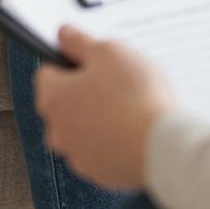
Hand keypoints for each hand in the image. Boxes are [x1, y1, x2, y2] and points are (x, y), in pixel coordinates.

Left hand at [34, 27, 175, 189]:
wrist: (162, 146)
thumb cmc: (135, 96)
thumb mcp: (109, 52)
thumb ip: (80, 42)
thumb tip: (63, 34)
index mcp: (53, 98)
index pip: (47, 72)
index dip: (70, 62)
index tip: (92, 60)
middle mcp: (57, 131)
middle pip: (64, 103)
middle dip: (84, 92)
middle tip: (116, 83)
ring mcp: (77, 156)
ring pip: (82, 129)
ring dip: (97, 119)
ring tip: (129, 109)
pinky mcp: (99, 174)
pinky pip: (101, 151)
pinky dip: (112, 141)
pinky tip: (134, 131)